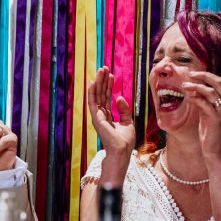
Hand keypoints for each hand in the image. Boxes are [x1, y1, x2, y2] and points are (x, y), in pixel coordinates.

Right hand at [87, 67, 134, 185]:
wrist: (121, 152)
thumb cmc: (124, 142)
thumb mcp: (128, 122)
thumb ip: (124, 110)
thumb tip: (119, 97)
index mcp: (107, 116)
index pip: (106, 97)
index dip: (108, 85)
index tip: (111, 74)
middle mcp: (100, 115)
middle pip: (101, 94)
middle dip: (102, 80)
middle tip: (104, 67)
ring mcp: (97, 117)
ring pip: (96, 95)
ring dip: (98, 82)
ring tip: (101, 70)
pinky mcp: (96, 118)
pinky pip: (93, 102)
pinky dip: (92, 92)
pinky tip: (92, 82)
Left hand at [180, 71, 220, 163]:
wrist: (215, 151)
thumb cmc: (210, 132)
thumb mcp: (208, 113)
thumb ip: (204, 101)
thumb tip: (194, 90)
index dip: (208, 75)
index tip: (194, 73)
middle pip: (219, 82)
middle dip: (203, 75)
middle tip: (190, 75)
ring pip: (211, 91)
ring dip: (195, 86)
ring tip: (185, 86)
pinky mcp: (216, 119)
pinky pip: (205, 104)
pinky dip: (195, 99)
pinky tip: (188, 98)